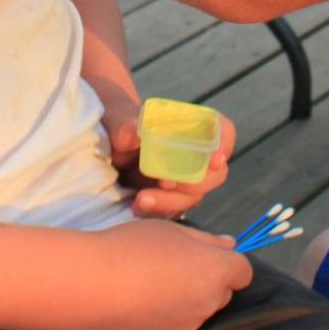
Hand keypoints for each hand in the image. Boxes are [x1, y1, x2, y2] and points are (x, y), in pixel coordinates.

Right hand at [89, 219, 251, 329]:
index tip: (206, 255)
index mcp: (215, 271)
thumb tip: (231, 245)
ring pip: (199, 309)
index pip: (243, 271)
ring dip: (188, 298)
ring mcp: (188, 325)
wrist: (94, 284)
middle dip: (208, 280)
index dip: (229, 262)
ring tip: (153, 282)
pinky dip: (168, 314)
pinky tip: (141, 301)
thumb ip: (207, 240)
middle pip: (222, 292)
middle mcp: (208, 303)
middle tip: (176, 265)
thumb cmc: (134, 247)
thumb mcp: (172, 230)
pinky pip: (177, 323)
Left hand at [106, 111, 235, 218]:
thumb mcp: (116, 117)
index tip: (215, 160)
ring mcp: (183, 178)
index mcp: (189, 124)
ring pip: (194, 196)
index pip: (221, 129)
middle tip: (165, 182)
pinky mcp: (169, 199)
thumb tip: (132, 133)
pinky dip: (158, 212)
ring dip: (171, 201)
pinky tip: (137, 207)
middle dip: (194, 182)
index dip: (224, 143)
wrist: (103, 146)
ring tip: (141, 200)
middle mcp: (193, 153)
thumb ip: (124, 123)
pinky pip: (174, 212)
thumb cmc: (117, 123)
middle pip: (215, 172)